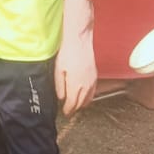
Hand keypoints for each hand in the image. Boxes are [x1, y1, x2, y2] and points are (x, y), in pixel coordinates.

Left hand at [54, 0, 97, 115]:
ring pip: (89, 98)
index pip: (73, 104)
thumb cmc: (68, 53)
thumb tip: (62, 98)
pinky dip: (89, 96)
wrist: (79, 40)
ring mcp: (92, 80)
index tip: (65, 113)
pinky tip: (85, 95)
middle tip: (69, 111)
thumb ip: (60, 86)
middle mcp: (86, 85)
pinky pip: (93, 91)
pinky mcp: (95, 75)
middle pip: (81, 103)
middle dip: (75, 108)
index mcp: (76, 86)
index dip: (68, 110)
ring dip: (82, 104)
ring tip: (76, 106)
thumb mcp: (58, 71)